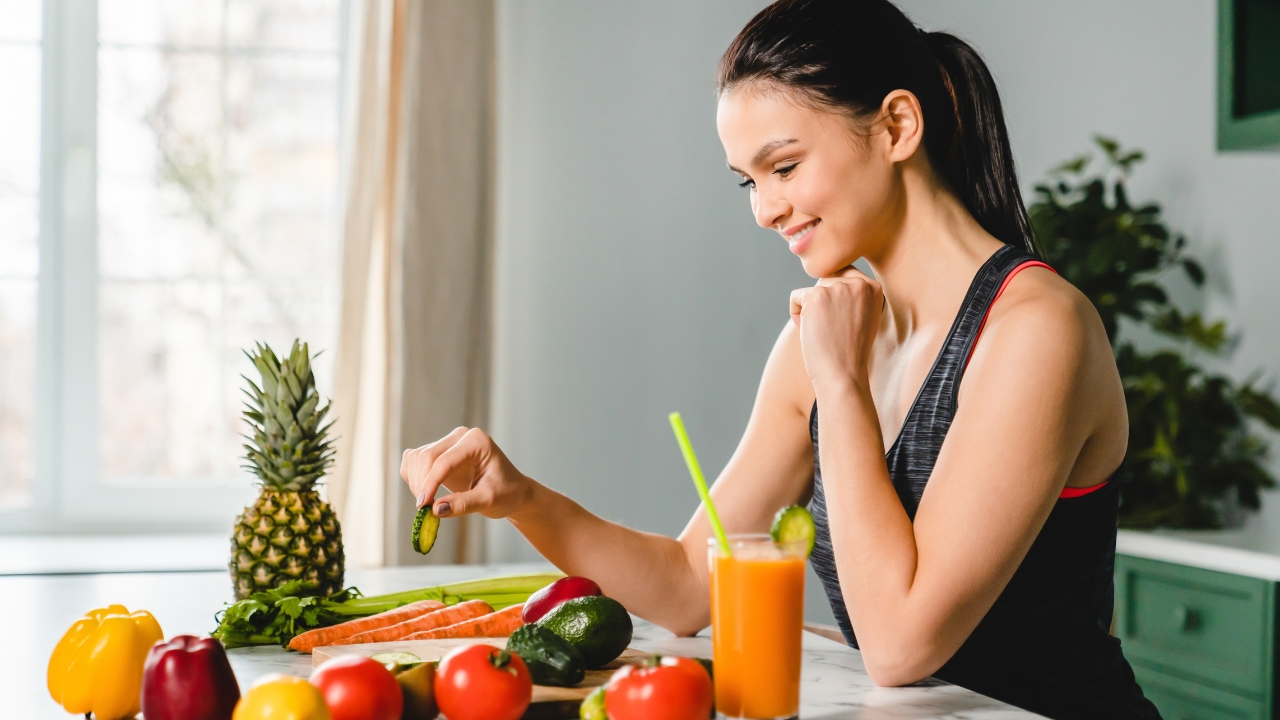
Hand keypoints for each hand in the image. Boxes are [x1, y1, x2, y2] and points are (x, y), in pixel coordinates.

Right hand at [400, 427, 533, 518]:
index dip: (430, 483)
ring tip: (429, 504)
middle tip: (425, 510)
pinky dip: (413, 478)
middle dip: (422, 484)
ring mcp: (448, 442)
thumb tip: (435, 510)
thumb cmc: (506, 493)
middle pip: (427, 456)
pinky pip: (413, 460)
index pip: (445, 460)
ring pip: (416, 458)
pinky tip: (426, 493)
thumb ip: (463, 505)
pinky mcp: (437, 452)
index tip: (422, 506)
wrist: (511, 491)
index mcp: (476, 441)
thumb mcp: (489, 501)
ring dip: (416, 482)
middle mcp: (460, 437)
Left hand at [789, 266, 882, 391]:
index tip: (841, 323)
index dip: (836, 299)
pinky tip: (810, 332)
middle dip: (823, 304)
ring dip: (810, 311)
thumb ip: (853, 294)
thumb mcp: (864, 316)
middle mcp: (858, 283)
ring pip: (811, 290)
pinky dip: (797, 315)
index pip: (844, 276)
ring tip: (824, 332)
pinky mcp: (816, 296)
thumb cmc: (850, 351)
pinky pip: (795, 297)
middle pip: (826, 280)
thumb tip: (829, 278)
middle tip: (832, 330)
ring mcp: (837, 288)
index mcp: (873, 286)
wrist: (843, 375)